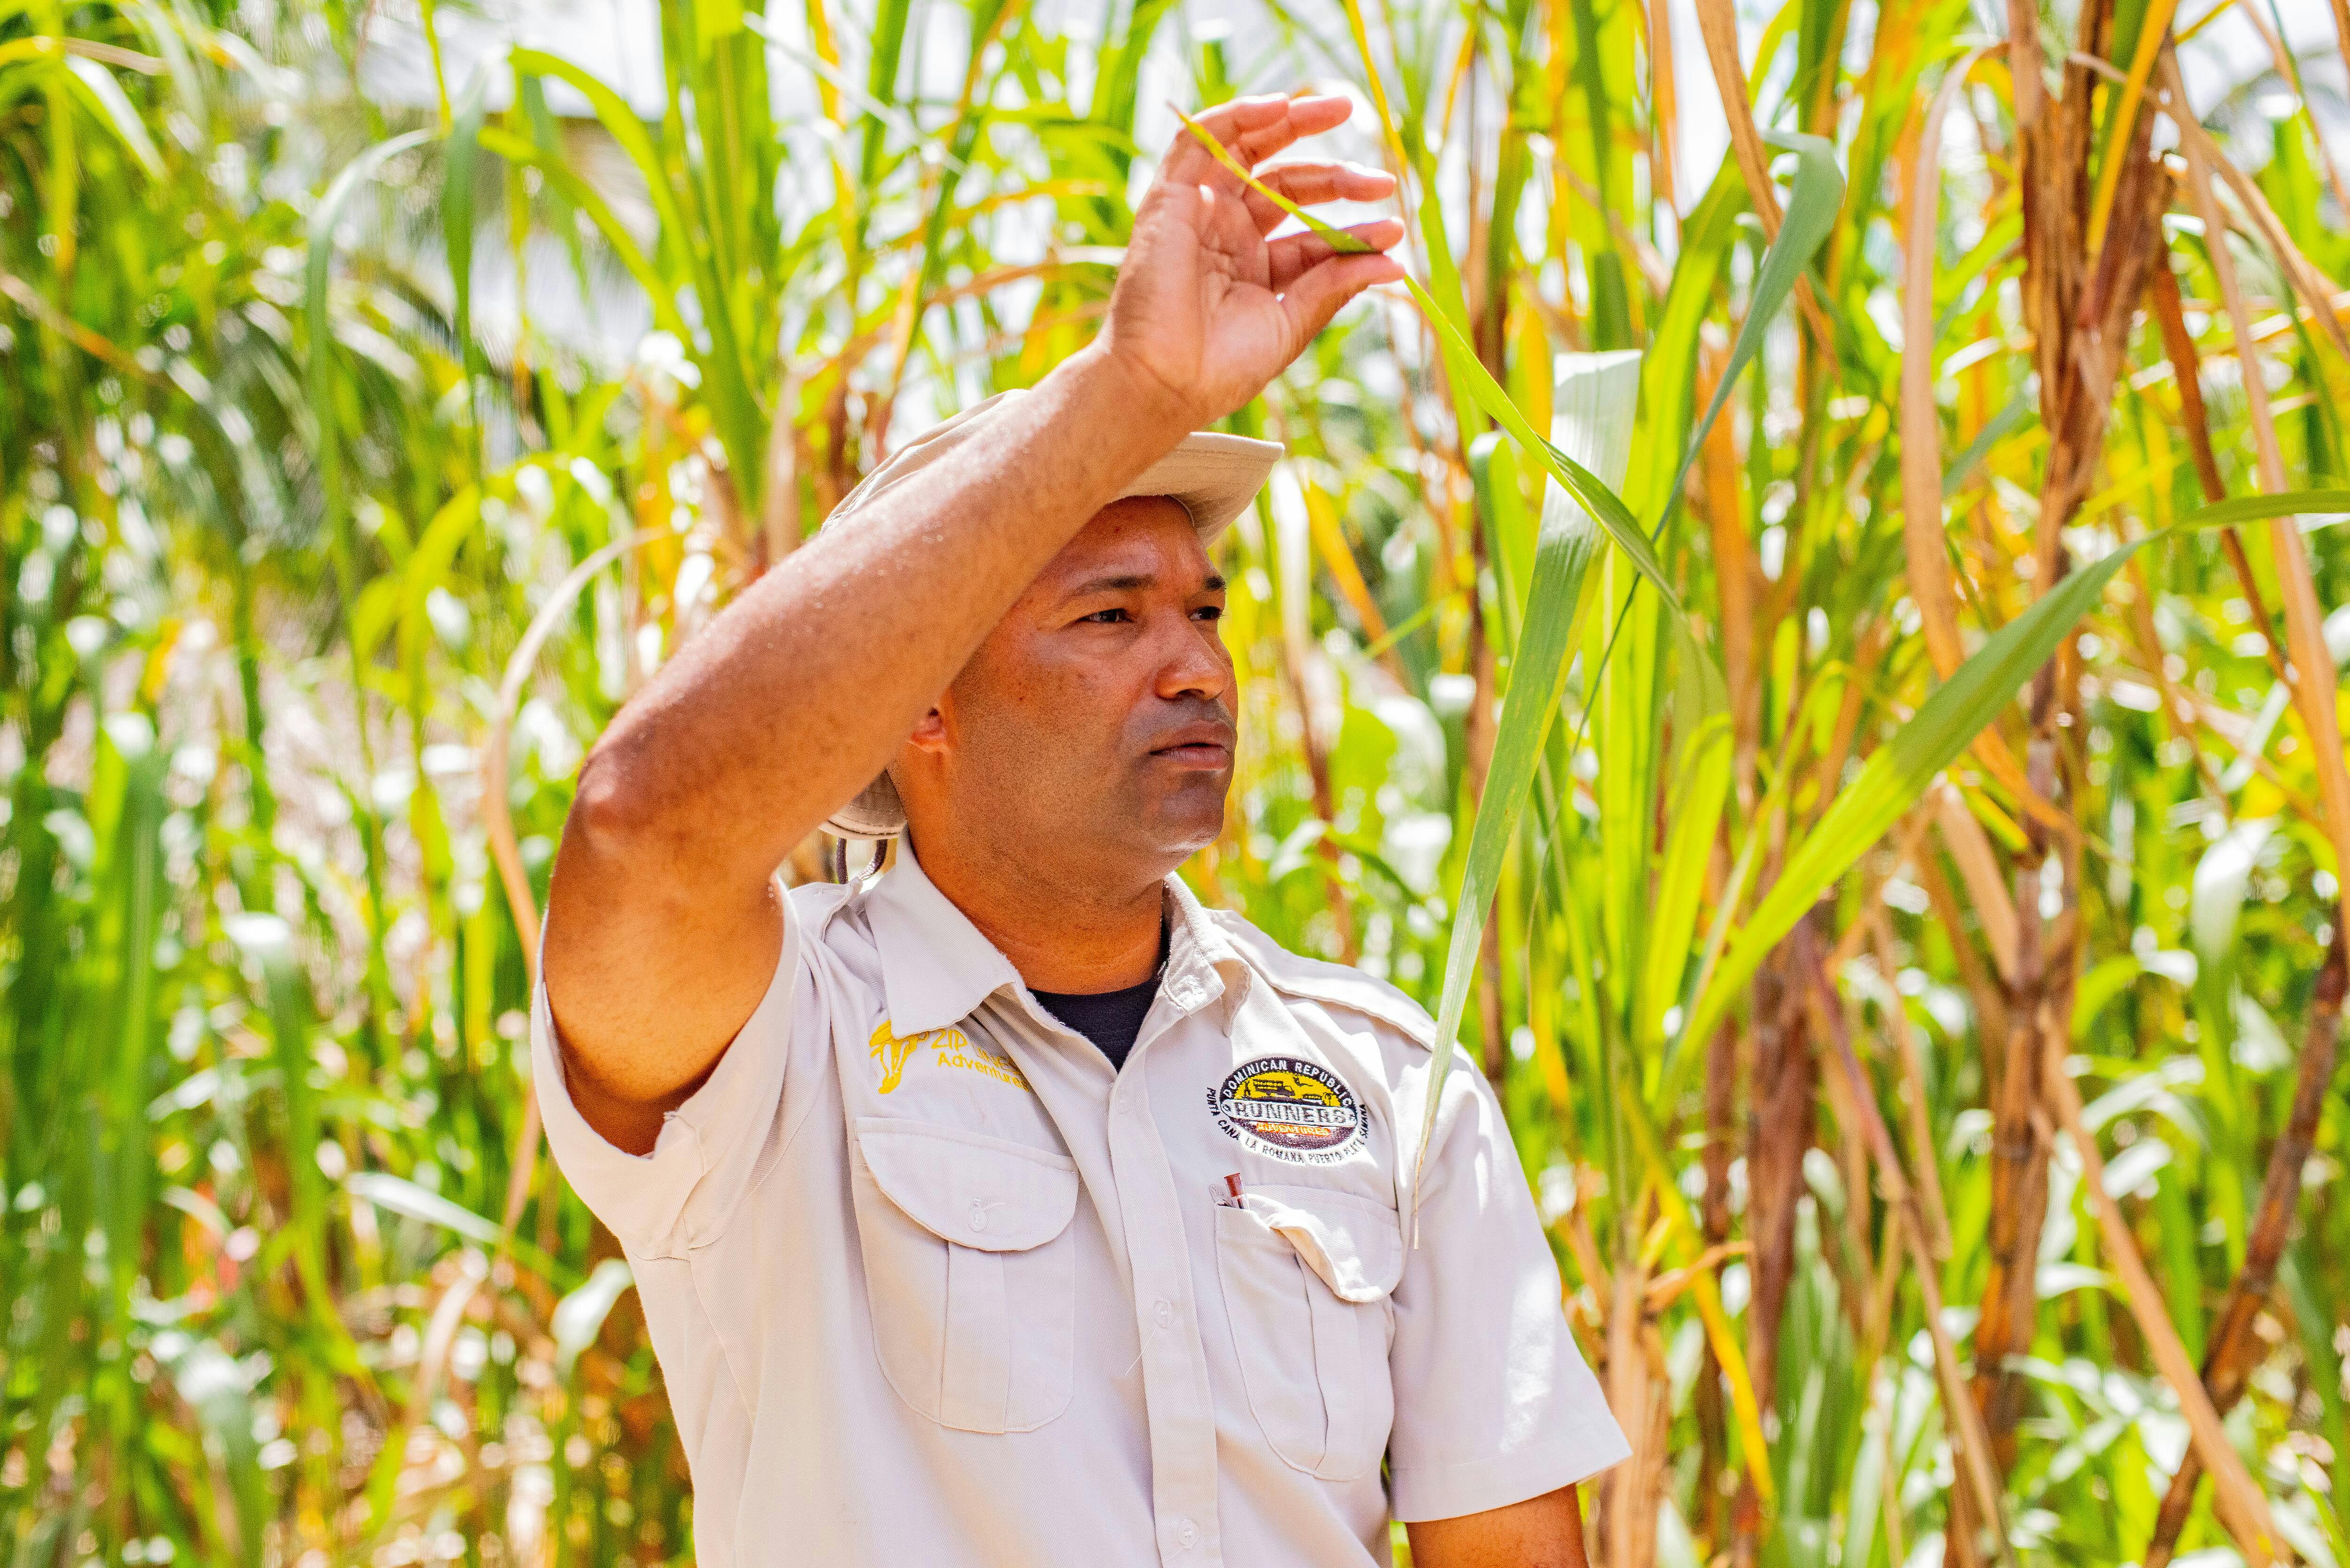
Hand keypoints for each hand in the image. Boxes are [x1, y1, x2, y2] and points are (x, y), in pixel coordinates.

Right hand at [1097, 93, 1404, 428]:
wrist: (1162, 382)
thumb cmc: (1218, 370)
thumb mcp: (1288, 324)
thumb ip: (1333, 287)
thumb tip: (1393, 263)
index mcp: (1255, 269)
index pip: (1312, 237)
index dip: (1353, 232)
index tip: (1392, 232)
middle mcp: (1227, 235)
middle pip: (1288, 185)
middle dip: (1337, 176)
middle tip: (1382, 180)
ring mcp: (1200, 213)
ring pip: (1249, 149)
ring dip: (1294, 122)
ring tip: (1342, 108)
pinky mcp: (1170, 197)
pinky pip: (1200, 139)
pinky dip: (1238, 116)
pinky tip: (1280, 106)